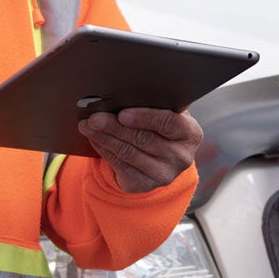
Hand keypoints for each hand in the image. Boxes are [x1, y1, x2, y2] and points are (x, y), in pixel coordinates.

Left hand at [78, 107, 201, 193]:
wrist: (161, 157)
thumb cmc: (160, 125)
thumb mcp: (166, 112)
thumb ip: (155, 103)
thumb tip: (124, 93)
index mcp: (190, 134)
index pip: (169, 123)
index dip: (145, 117)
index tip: (123, 113)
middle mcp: (181, 157)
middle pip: (143, 139)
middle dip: (115, 126)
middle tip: (94, 117)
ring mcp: (164, 174)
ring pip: (128, 152)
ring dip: (104, 137)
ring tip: (87, 125)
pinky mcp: (144, 185)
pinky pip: (119, 165)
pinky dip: (104, 150)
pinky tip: (94, 139)